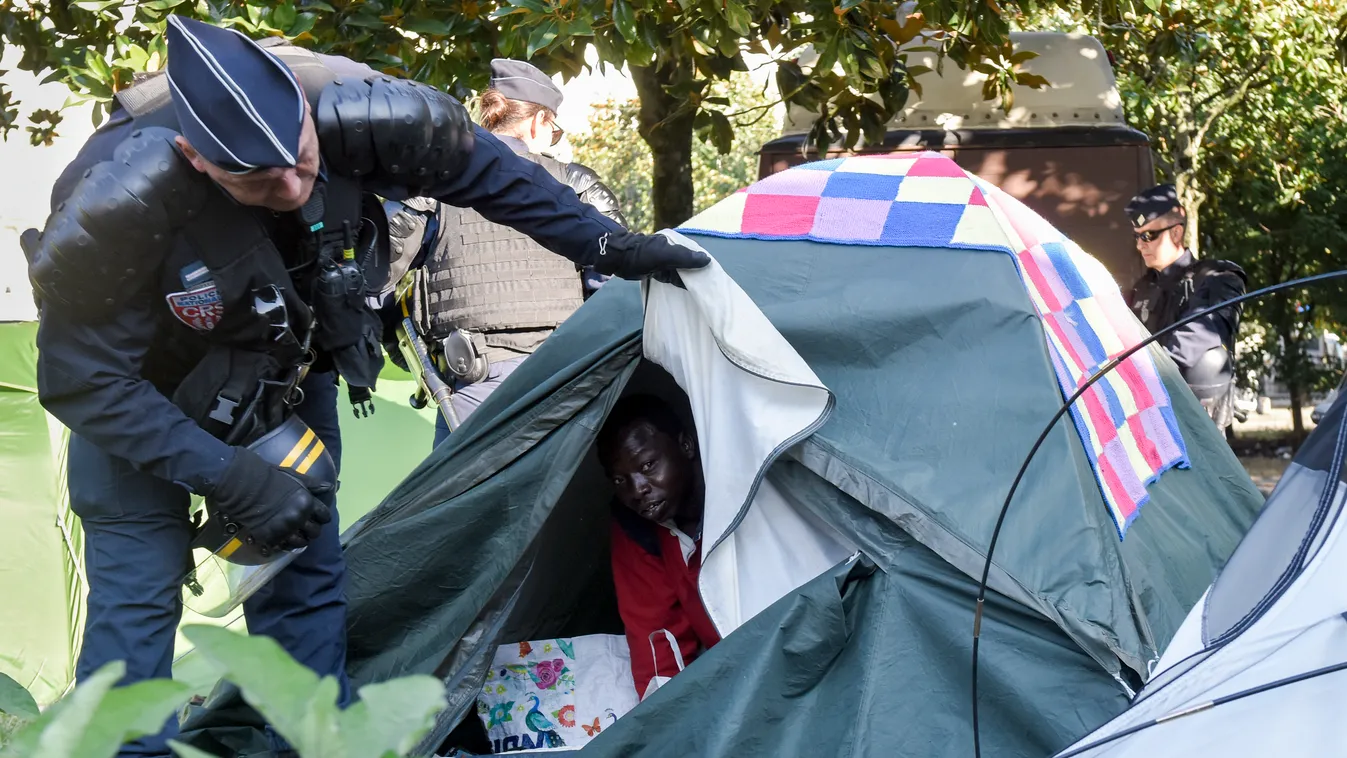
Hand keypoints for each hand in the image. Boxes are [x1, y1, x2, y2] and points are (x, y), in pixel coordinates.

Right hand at [209, 447, 331, 552]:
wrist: (245, 486)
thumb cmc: (271, 478)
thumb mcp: (295, 477)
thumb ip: (313, 485)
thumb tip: (330, 487)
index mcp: (307, 503)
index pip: (325, 517)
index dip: (322, 517)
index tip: (316, 516)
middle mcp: (298, 518)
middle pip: (315, 532)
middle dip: (312, 529)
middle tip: (304, 527)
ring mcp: (285, 529)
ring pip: (301, 543)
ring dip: (300, 539)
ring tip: (294, 535)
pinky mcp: (270, 538)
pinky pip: (284, 547)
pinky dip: (284, 544)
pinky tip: (282, 538)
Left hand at [593, 231, 710, 283]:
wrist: (618, 259)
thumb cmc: (642, 255)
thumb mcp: (665, 255)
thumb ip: (685, 258)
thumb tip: (707, 260)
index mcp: (676, 244)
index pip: (695, 254)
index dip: (704, 263)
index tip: (714, 275)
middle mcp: (672, 251)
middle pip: (690, 263)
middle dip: (699, 272)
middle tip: (711, 285)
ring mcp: (665, 261)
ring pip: (682, 271)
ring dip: (691, 279)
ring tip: (703, 289)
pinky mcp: (658, 271)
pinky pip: (673, 277)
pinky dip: (681, 282)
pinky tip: (689, 288)